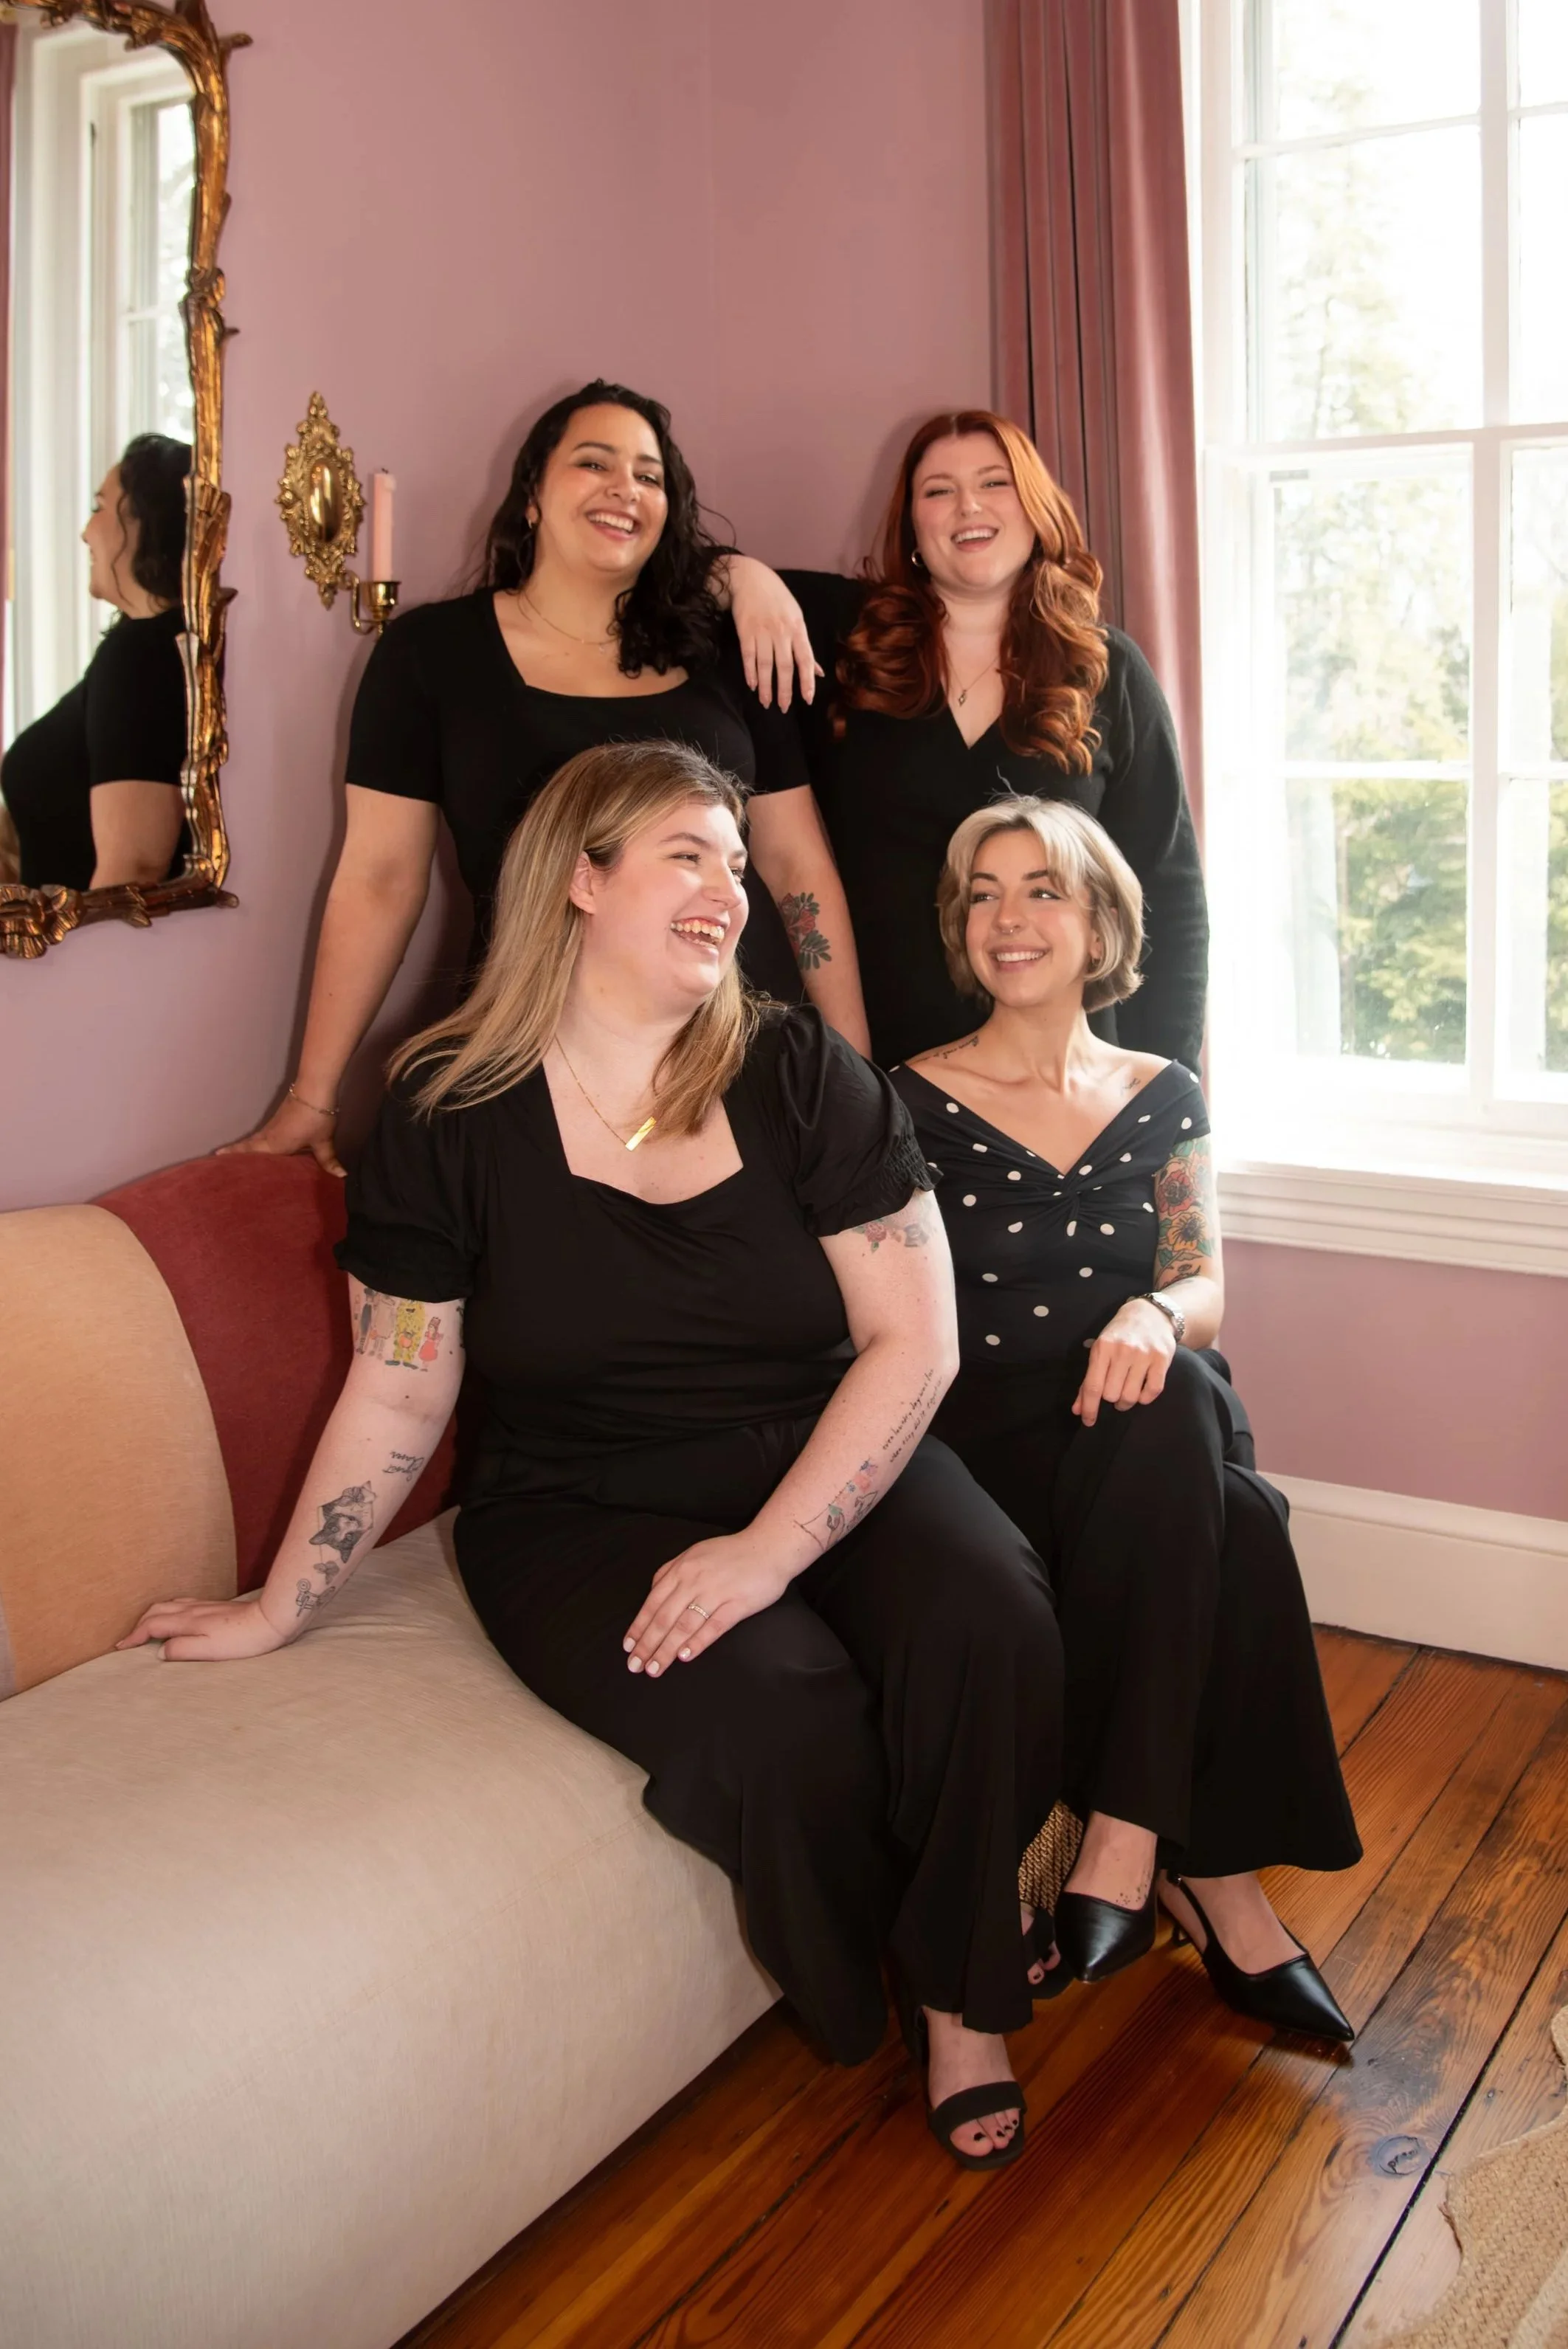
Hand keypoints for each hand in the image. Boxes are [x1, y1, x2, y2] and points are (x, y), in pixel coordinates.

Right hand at [116, 1591, 294, 1661]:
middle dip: (138, 1623)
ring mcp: (203, 1605)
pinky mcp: (214, 1606)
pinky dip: (168, 1610)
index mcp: (187, 1621)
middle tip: (129, 1639)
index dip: (134, 1636)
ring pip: (168, 1604)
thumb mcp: (210, 1650)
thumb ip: (182, 1650)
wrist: (270, 1619)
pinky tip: (174, 1617)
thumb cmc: (242, 1639)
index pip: (152, 1625)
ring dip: (152, 1615)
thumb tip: (161, 1651)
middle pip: (156, 1610)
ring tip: (145, 1628)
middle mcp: (192, 1609)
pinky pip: (181, 1603)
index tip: (121, 1647)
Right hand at [218, 1090, 344, 1176]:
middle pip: (248, 1146)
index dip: (236, 1157)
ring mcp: (272, 1126)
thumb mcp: (323, 1142)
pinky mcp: (278, 1120)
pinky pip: (261, 1135)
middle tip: (218, 1158)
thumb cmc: (316, 1118)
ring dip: (243, 1147)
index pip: (251, 1154)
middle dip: (234, 1152)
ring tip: (232, 1155)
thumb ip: (328, 1160)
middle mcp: (269, 1137)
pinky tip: (258, 1144)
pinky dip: (254, 1141)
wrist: (314, 1089)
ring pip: (253, 1140)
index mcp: (276, 1145)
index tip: (217, 1160)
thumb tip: (342, 1175)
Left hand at [623, 1532, 793, 1676]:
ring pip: (685, 1625)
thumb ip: (671, 1571)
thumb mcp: (694, 1554)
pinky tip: (685, 1657)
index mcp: (682, 1569)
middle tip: (636, 1665)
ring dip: (667, 1649)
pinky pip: (713, 1626)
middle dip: (647, 1644)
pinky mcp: (737, 1604)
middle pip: (664, 1617)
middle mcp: (694, 1580)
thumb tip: (652, 1592)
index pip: (653, 1602)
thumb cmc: (730, 1553)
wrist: (769, 1547)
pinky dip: (697, 1642)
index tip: (628, 1647)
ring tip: (655, 1668)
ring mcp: (716, 1592)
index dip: (639, 1627)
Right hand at [726, 554, 820, 711]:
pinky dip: (750, 672)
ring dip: (766, 686)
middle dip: (785, 690)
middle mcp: (781, 631)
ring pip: (765, 665)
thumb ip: (805, 646)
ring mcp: (762, 631)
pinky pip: (748, 656)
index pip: (805, 659)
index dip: (807, 681)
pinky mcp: (745, 631)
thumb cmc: (777, 599)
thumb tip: (818, 672)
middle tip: (784, 708)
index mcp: (798, 628)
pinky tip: (752, 685)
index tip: (807, 699)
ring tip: (766, 702)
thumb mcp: (796, 617)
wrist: (750, 578)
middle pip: (785, 666)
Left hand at [1073, 1298, 1176, 1427]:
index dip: (1089, 1408)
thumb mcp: (1100, 1351)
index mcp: (1103, 1349)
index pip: (1093, 1386)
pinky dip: (1145, 1398)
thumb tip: (1077, 1410)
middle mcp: (1123, 1351)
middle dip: (1111, 1400)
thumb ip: (1088, 1381)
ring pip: (1131, 1396)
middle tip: (1113, 1394)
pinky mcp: (1162, 1359)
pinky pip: (1153, 1391)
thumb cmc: (1119, 1335)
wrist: (1150, 1314)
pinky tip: (1141, 1392)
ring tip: (1126, 1395)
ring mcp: (1144, 1355)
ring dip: (1127, 1402)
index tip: (1088, 1421)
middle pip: (1112, 1394)